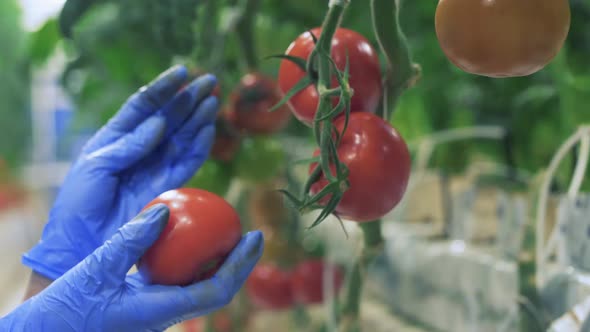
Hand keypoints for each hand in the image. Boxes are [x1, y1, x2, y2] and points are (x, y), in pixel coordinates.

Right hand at [2, 204, 263, 331]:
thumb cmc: (64, 310)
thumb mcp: (95, 270)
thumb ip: (131, 240)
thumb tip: (165, 211)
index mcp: (161, 311)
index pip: (217, 291)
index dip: (241, 264)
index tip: (256, 236)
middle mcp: (165, 314)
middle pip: (216, 291)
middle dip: (239, 264)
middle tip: (251, 234)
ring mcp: (156, 311)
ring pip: (199, 288)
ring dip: (218, 262)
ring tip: (226, 234)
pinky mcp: (145, 305)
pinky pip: (177, 282)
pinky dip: (189, 261)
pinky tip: (184, 240)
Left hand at [23, 65, 219, 279]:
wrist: (83, 242)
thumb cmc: (80, 201)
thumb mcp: (96, 165)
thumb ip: (128, 144)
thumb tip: (158, 123)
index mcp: (118, 136)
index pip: (144, 105)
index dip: (164, 88)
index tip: (183, 72)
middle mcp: (141, 147)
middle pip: (169, 117)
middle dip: (189, 99)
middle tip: (210, 81)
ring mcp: (155, 166)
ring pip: (182, 137)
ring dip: (199, 119)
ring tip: (213, 101)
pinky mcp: (167, 186)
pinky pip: (187, 163)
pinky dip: (199, 147)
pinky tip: (209, 130)